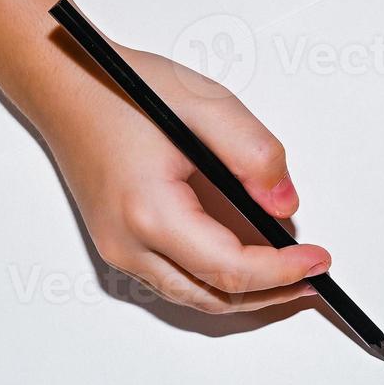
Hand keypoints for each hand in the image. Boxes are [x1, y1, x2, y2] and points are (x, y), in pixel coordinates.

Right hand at [34, 44, 329, 313]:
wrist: (64, 85)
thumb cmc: (121, 89)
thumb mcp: (204, 104)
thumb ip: (254, 155)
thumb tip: (285, 206)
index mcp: (149, 213)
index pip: (231, 268)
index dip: (283, 270)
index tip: (319, 260)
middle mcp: (127, 245)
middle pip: (213, 298)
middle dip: (270, 295)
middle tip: (312, 279)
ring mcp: (118, 251)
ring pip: (194, 299)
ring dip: (244, 295)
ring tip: (288, 276)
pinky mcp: (118, 246)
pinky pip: (176, 283)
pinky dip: (216, 283)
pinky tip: (246, 263)